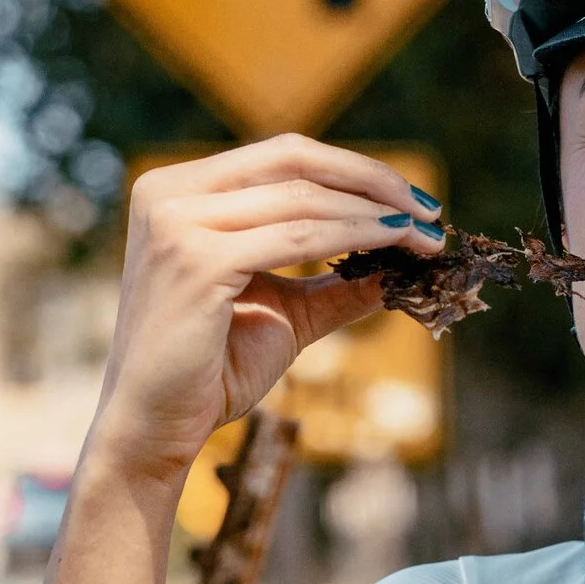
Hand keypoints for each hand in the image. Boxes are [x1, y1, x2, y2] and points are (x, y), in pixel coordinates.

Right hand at [87, 137, 441, 480]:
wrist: (153, 427)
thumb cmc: (210, 370)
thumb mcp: (283, 312)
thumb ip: (334, 282)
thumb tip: (402, 260)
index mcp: (178, 190)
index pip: (283, 156)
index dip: (354, 170)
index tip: (412, 198)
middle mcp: (168, 193)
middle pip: (294, 160)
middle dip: (373, 182)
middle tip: (431, 210)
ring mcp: (176, 223)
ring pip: (303, 199)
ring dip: (376, 215)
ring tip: (425, 239)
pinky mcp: (194, 259)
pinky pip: (298, 237)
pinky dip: (355, 238)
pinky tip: (393, 250)